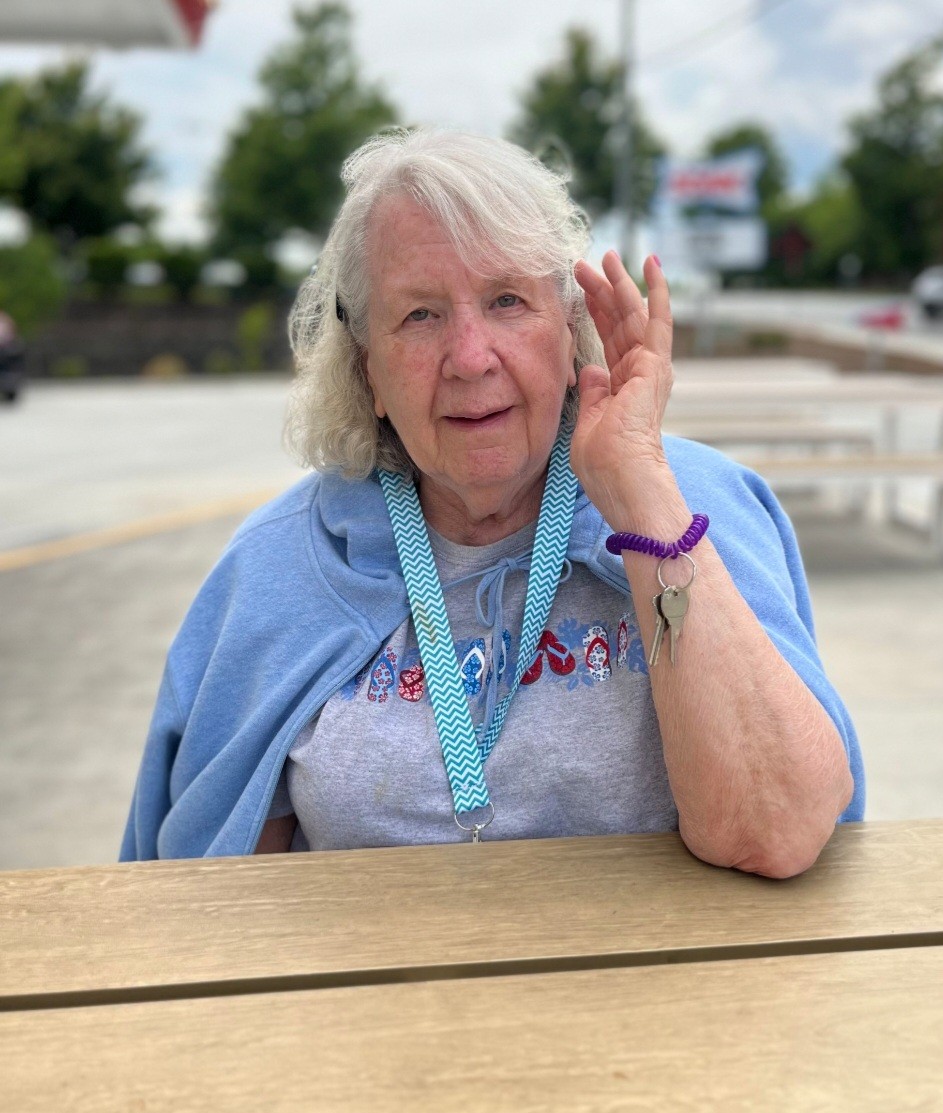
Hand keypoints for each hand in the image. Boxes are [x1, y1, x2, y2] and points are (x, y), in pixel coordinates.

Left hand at [570, 251, 673, 521]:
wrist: (623, 480)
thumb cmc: (604, 465)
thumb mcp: (587, 421)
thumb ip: (591, 394)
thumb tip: (589, 369)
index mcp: (623, 388)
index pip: (609, 341)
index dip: (596, 313)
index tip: (580, 290)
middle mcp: (641, 375)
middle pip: (620, 322)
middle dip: (603, 291)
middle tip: (587, 263)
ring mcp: (650, 369)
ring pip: (634, 314)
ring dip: (620, 283)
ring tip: (608, 254)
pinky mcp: (655, 365)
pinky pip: (656, 320)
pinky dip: (655, 291)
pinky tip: (649, 264)